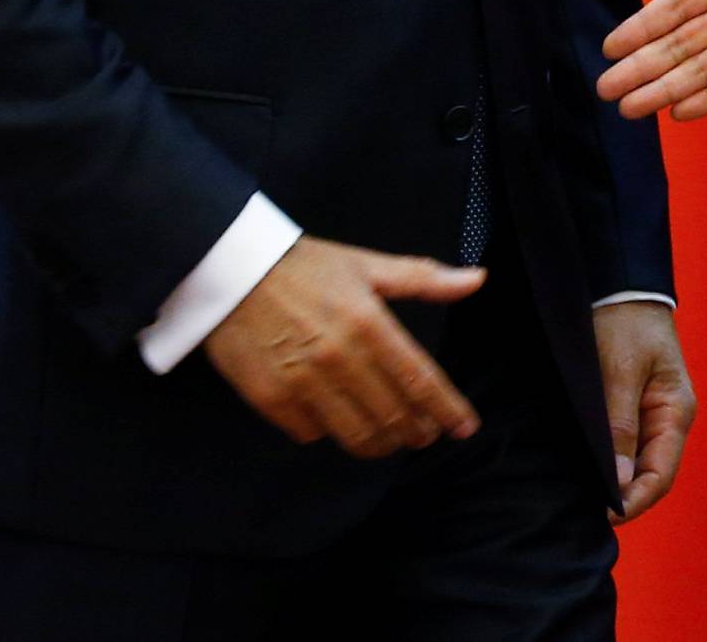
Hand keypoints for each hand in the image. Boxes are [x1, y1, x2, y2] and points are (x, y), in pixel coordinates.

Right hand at [204, 235, 483, 457]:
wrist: (230, 268)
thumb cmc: (304, 265)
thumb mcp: (365, 264)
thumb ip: (422, 278)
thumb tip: (477, 279)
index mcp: (369, 322)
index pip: (420, 380)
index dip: (447, 410)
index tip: (464, 428)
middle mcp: (341, 357)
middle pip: (392, 416)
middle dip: (415, 431)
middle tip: (423, 434)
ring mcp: (304, 382)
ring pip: (357, 436)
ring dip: (379, 442)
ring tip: (387, 436)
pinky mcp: (272, 399)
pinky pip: (312, 433)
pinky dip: (328, 430)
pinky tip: (334, 418)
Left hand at [594, 302, 695, 522]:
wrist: (621, 279)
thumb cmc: (626, 320)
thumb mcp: (620, 370)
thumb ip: (619, 425)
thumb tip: (619, 482)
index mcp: (676, 411)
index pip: (660, 475)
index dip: (634, 501)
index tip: (602, 515)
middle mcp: (669, 417)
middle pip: (649, 473)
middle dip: (621, 496)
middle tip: (584, 509)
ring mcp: (652, 411)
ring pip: (635, 460)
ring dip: (614, 478)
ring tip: (581, 493)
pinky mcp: (633, 402)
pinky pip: (624, 441)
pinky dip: (609, 457)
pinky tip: (585, 464)